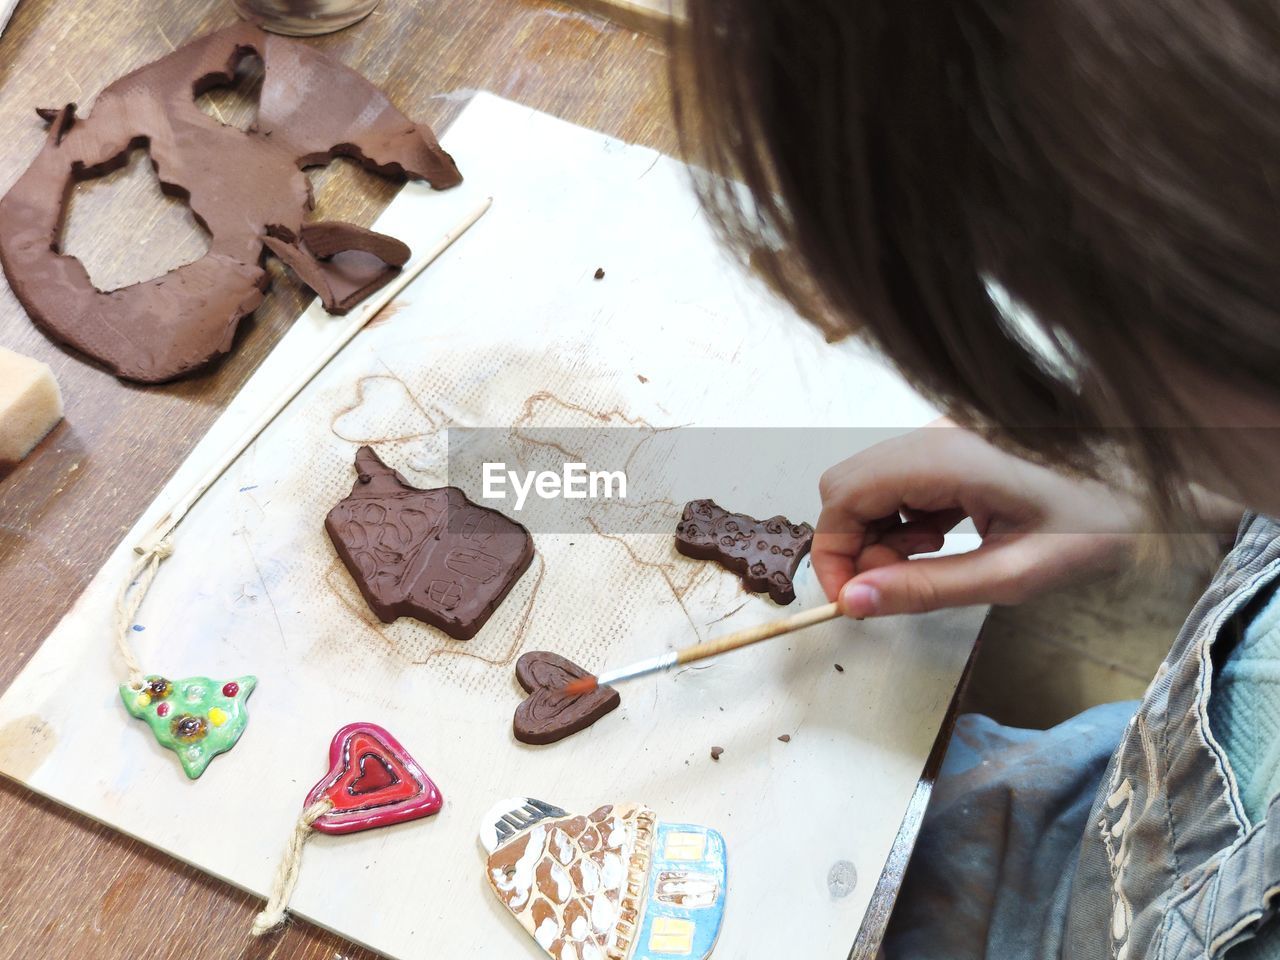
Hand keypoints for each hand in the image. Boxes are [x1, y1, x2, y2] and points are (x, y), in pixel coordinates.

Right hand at [813, 420, 1149, 616]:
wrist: (1167, 478)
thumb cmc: (1104, 521)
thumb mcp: (1013, 573)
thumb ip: (927, 589)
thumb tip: (855, 602)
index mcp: (944, 456)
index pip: (842, 497)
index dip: (833, 554)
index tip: (852, 603)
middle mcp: (937, 431)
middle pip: (848, 485)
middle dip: (853, 544)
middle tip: (891, 589)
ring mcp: (947, 431)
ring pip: (873, 482)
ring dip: (881, 531)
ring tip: (930, 562)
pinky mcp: (960, 440)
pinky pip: (905, 478)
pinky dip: (906, 515)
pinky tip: (945, 537)